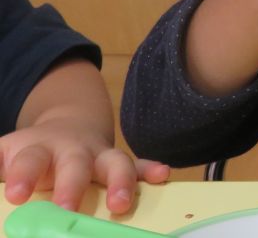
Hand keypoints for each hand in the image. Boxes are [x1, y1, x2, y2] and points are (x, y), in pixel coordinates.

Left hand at [0, 117, 168, 213]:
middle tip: (65, 209)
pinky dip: (151, 170)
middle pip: (73, 163)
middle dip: (71, 186)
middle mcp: (71, 150)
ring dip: (120, 181)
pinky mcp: (117, 163)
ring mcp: (98, 155)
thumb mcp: (1, 156)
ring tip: (121, 204)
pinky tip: (162, 176)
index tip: (14, 195)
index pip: (27, 160)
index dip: (22, 175)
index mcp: (35, 149)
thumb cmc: (25, 154)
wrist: (63, 129)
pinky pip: (139, 165)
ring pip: (114, 163)